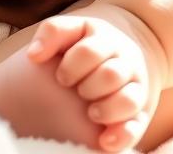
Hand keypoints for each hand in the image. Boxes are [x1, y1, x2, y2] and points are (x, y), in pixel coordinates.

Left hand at [25, 3, 167, 151]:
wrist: (121, 54)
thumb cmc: (86, 46)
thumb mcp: (72, 31)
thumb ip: (52, 33)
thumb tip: (34, 55)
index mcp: (106, 39)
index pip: (89, 52)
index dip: (71, 66)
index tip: (60, 77)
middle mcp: (125, 61)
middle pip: (111, 75)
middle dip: (89, 87)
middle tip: (77, 92)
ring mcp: (135, 87)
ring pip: (129, 100)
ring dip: (106, 110)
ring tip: (91, 113)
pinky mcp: (139, 113)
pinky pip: (137, 126)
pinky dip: (122, 135)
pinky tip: (104, 141)